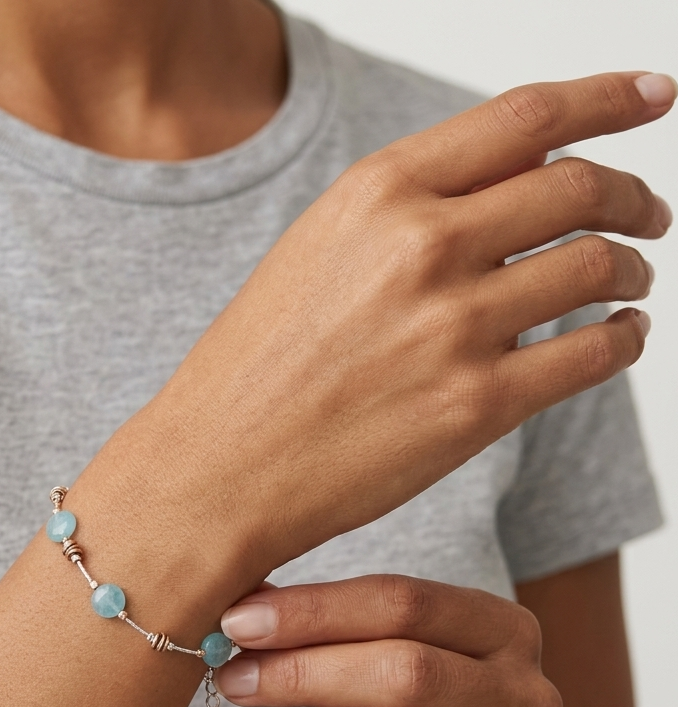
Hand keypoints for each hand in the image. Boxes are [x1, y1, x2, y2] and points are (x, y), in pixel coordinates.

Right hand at [76, 73, 672, 590]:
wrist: (214, 470)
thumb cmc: (251, 370)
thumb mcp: (314, 255)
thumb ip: (407, 213)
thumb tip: (511, 192)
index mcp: (374, 194)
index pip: (525, 118)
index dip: (606, 99)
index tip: (650, 96)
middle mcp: (421, 247)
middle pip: (578, 188)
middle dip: (632, 196)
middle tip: (647, 215)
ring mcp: (453, 328)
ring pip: (599, 267)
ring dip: (632, 271)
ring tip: (629, 283)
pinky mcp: (477, 407)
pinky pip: (594, 354)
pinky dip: (624, 341)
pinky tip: (617, 340)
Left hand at [215, 576, 562, 706]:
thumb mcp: (371, 669)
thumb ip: (320, 633)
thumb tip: (241, 604)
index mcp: (500, 629)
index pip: (403, 600)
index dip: (315, 609)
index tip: (238, 622)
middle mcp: (528, 695)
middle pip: (409, 670)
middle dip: (306, 673)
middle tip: (233, 681)